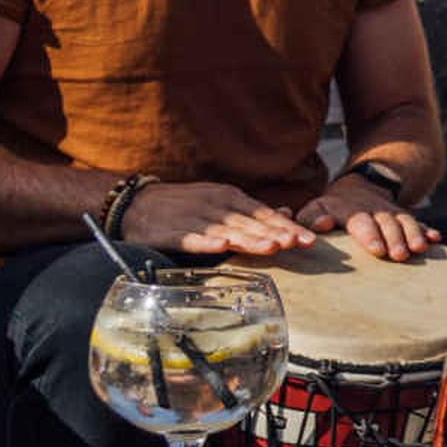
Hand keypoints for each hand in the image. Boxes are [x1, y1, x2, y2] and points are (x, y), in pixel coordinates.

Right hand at [127, 179, 313, 258]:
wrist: (137, 203)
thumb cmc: (186, 207)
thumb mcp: (221, 203)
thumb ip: (252, 212)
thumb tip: (287, 213)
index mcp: (231, 199)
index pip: (264, 214)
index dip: (287, 227)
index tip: (310, 239)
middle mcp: (216, 206)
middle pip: (251, 223)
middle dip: (276, 234)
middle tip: (299, 244)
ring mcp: (194, 218)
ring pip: (227, 231)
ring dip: (250, 239)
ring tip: (272, 248)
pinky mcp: (172, 231)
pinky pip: (191, 238)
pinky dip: (206, 242)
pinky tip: (221, 247)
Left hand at [293, 170, 434, 262]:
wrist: (358, 188)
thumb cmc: (331, 208)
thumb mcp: (315, 208)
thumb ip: (310, 218)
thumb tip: (322, 224)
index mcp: (349, 209)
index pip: (360, 220)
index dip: (370, 234)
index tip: (377, 250)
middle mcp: (373, 209)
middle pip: (386, 222)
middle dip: (395, 238)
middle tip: (400, 256)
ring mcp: (391, 213)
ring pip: (405, 221)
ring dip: (413, 234)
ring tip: (420, 248)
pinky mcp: (404, 217)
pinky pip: (418, 222)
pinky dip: (427, 230)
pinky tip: (436, 238)